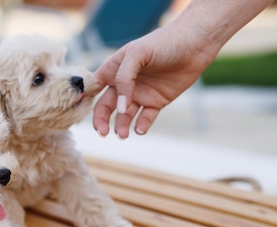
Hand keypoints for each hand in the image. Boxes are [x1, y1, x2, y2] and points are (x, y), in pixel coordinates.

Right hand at [92, 24, 215, 138]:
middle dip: (101, 120)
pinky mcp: (156, 102)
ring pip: (124, 116)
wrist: (195, 44)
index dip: (86, 100)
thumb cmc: (163, 42)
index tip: (81, 111)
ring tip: (122, 134)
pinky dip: (141, 126)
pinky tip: (140, 129)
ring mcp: (140, 94)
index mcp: (113, 70)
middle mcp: (124, 85)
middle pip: (105, 106)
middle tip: (103, 132)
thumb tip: (120, 107)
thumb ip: (123, 79)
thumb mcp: (137, 54)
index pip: (93, 88)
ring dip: (121, 126)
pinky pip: (145, 118)